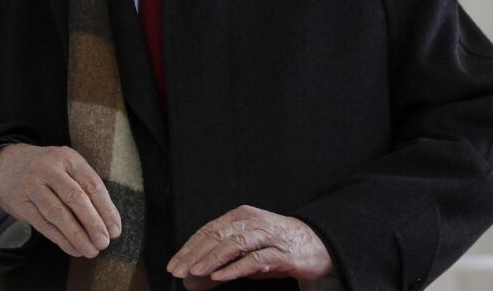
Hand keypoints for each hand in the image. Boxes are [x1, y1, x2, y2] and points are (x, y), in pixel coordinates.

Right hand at [0, 144, 120, 258]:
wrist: (4, 166)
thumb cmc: (46, 170)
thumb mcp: (66, 167)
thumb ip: (85, 188)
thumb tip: (109, 221)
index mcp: (68, 158)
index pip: (92, 185)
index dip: (106, 209)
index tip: (115, 229)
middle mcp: (49, 168)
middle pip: (76, 198)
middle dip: (93, 223)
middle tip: (105, 242)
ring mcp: (32, 184)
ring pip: (58, 214)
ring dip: (77, 236)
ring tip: (91, 250)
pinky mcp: (21, 202)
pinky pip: (44, 224)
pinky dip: (61, 239)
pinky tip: (73, 249)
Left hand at [167, 205, 332, 288]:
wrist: (318, 243)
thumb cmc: (278, 244)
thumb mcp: (249, 246)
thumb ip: (225, 256)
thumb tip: (197, 272)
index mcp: (241, 216)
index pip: (209, 229)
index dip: (189, 246)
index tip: (174, 262)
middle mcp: (252, 221)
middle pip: (217, 235)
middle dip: (194, 254)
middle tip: (178, 270)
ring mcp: (267, 235)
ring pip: (234, 244)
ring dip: (212, 259)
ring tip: (195, 272)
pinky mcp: (282, 252)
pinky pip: (255, 259)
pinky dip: (236, 268)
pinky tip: (221, 276)